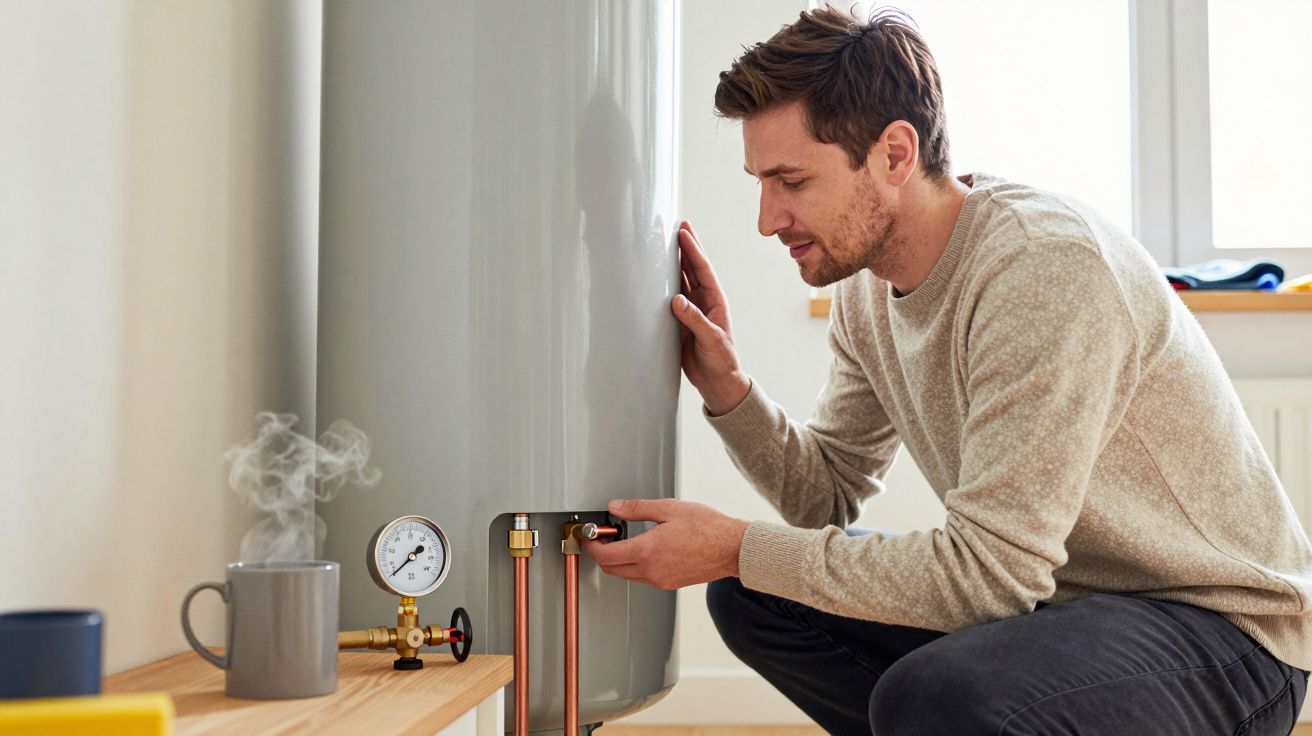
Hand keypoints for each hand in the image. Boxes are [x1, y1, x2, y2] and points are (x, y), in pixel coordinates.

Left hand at [583, 498, 748, 590]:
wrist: (732, 549)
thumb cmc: (708, 527)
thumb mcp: (669, 508)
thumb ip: (637, 508)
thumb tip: (615, 507)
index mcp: (647, 551)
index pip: (606, 555)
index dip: (592, 545)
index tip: (591, 536)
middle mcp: (651, 571)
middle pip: (612, 569)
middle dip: (602, 554)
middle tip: (605, 537)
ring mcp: (660, 581)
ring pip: (626, 575)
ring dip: (619, 561)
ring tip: (626, 540)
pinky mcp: (670, 584)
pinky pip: (643, 578)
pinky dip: (635, 566)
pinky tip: (645, 550)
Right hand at [675, 221, 750, 415]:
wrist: (717, 383)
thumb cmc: (721, 362)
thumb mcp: (711, 340)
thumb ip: (694, 320)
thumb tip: (676, 300)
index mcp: (715, 301)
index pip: (702, 269)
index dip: (693, 249)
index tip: (683, 231)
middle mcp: (703, 301)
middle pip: (691, 268)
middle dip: (684, 247)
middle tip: (675, 225)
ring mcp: (691, 310)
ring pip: (680, 280)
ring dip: (672, 262)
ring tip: (662, 243)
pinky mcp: (680, 321)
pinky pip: (669, 297)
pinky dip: (662, 284)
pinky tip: (653, 274)